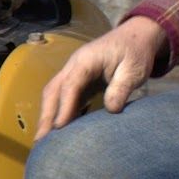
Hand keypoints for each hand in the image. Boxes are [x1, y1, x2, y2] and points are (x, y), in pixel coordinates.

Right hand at [34, 16, 168, 139]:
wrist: (138, 36)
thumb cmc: (136, 51)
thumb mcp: (134, 69)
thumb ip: (121, 88)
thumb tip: (110, 110)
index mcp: (87, 60)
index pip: (70, 85)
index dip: (64, 107)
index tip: (59, 128)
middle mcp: (74, 66)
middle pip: (54, 90)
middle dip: (46, 115)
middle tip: (41, 141)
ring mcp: (74, 73)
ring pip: (54, 94)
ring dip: (48, 116)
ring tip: (44, 142)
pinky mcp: (79, 81)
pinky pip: (63, 97)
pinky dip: (58, 113)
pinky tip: (58, 132)